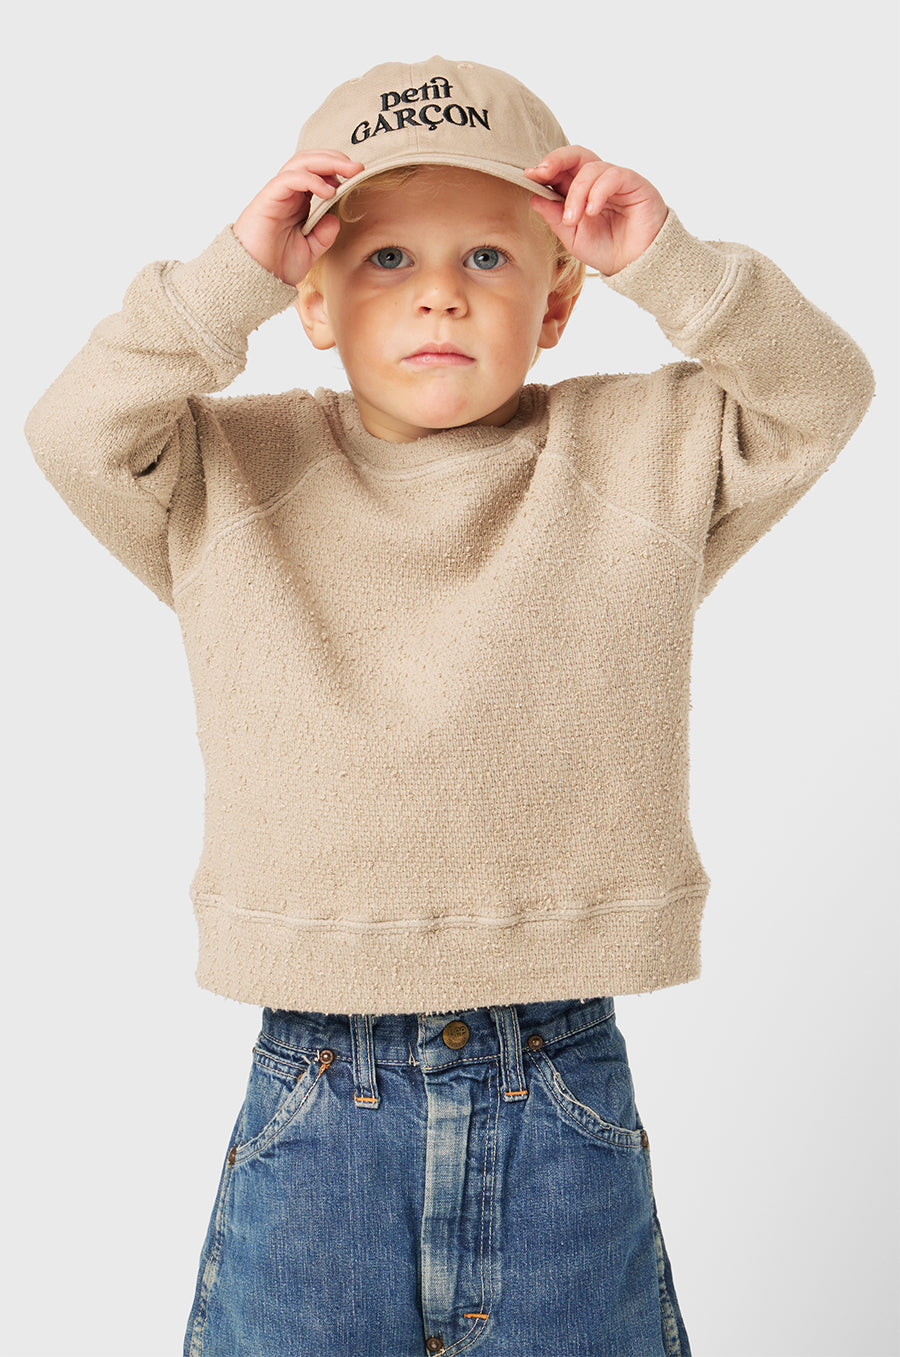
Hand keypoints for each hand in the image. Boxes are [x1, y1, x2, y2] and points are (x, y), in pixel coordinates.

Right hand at [232, 150, 364, 285]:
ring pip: (299, 163)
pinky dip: (310, 179)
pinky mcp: (267, 199)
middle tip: (357, 166)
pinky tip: (327, 191)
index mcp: (297, 202)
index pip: (316, 172)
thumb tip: (336, 219)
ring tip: (347, 171)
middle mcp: (286, 194)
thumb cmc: (276, 265)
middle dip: (335, 159)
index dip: (336, 169)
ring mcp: (276, 194)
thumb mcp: (309, 251)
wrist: (254, 280)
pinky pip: (289, 179)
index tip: (357, 175)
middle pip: (309, 161)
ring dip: (326, 163)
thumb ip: (323, 235)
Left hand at [524, 148, 667, 275]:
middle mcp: (597, 181)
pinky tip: (591, 212)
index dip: (545, 169)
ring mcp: (616, 180)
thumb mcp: (572, 237)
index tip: (528, 175)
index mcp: (581, 191)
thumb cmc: (606, 250)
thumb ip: (554, 217)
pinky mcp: (634, 183)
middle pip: (576, 155)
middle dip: (556, 159)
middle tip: (541, 173)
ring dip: (576, 193)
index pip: (562, 170)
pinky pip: (613, 176)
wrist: (635, 265)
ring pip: (591, 168)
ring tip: (572, 220)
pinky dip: (598, 192)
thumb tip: (533, 197)